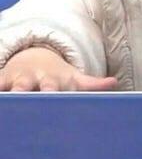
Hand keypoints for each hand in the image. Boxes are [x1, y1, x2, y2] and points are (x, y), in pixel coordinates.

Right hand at [0, 47, 117, 90]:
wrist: (34, 59)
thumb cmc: (57, 76)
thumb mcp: (73, 79)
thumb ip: (91, 84)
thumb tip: (114, 82)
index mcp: (52, 81)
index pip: (51, 88)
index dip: (52, 91)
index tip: (52, 94)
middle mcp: (33, 80)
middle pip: (28, 88)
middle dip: (29, 93)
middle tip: (31, 97)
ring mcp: (16, 81)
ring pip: (12, 89)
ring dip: (12, 95)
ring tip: (12, 99)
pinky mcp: (1, 81)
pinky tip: (1, 99)